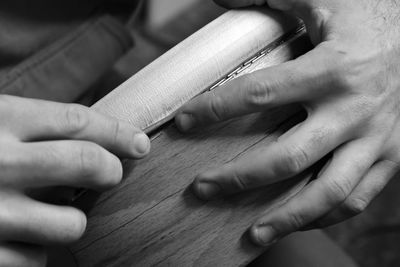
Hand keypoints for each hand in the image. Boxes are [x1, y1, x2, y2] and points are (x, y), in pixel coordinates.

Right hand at [0, 95, 149, 265]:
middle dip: (111, 170)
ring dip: (71, 220)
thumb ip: (31, 129)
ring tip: (49, 213)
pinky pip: (38, 260)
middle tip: (112, 173)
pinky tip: (16, 239)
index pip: (77, 122)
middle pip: (87, 164)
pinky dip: (37, 251)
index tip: (139, 143)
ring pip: (71, 223)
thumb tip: (100, 140)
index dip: (117, 132)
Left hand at [176, 0, 399, 245]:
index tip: (185, 122)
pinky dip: (325, 216)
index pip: (261, 94)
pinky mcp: (390, 155)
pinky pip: (357, 198)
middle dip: (239, 177)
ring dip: (286, 218)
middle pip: (288, 157)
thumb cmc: (369, 15)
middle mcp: (354, 110)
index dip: (216, 109)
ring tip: (252, 234)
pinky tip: (296, 221)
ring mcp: (376, 139)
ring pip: (328, 193)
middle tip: (202, 188)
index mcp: (333, 68)